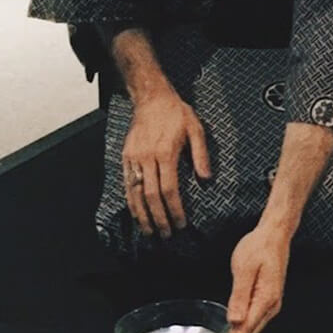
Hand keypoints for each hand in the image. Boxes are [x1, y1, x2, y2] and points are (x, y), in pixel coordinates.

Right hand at [122, 92, 211, 237]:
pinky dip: (131, 202)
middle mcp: (147, 157)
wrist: (151, 97)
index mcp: (165, 152)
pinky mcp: (126, 157)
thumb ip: (201, 154)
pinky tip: (137, 214)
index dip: (174, 209)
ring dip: (142, 215)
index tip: (181, 223)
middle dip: (159, 218)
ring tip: (150, 232)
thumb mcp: (196, 129)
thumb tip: (206, 179)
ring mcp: (134, 158)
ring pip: (135, 193)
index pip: (169, 189)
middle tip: (166, 235)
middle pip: (151, 196)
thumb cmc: (176, 113)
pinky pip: (126, 184)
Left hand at [213, 225, 291, 332]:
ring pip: (252, 331)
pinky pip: (254, 322)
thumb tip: (235, 322)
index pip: (245, 331)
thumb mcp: (244, 268)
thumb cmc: (258, 247)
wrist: (274, 235)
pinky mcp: (268, 300)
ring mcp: (271, 304)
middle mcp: (271, 306)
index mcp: (265, 299)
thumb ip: (239, 295)